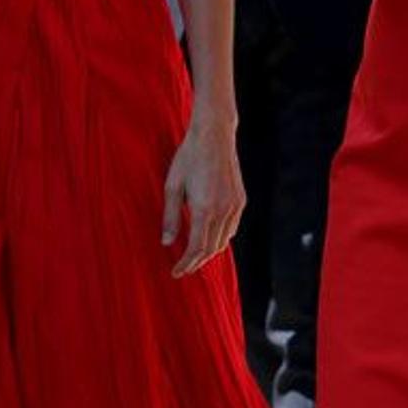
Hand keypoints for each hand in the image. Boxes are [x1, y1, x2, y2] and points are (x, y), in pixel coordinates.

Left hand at [162, 113, 244, 277]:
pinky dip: (220, 239)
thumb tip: (167, 242)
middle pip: (211, 249)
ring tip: (193, 257)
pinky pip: (232, 229)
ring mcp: (235, 206)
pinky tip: (208, 237)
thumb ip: (170, 216)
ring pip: (224, 241)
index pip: (197, 249)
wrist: (214, 135)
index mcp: (204, 209)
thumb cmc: (189, 157)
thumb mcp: (172, 186)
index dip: (186, 264)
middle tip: (182, 268)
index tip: (175, 272)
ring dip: (209, 252)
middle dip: (196, 263)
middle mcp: (223, 210)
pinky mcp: (240, 201)